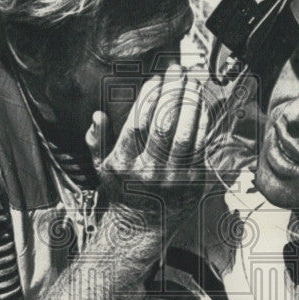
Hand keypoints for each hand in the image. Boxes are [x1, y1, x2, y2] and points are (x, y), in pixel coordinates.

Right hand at [86, 65, 209, 221]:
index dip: (148, 98)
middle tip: (178, 72)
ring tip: (192, 84)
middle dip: (172, 93)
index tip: (156, 79)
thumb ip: (96, 140)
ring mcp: (173, 178)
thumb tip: (97, 116)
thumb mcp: (101, 167)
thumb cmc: (122, 191)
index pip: (137, 123)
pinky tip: (201, 108)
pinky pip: (200, 148)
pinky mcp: (193, 183)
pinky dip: (202, 125)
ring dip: (191, 105)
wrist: (142, 227)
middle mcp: (148, 171)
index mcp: (124, 164)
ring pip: (185, 135)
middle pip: (163, 125)